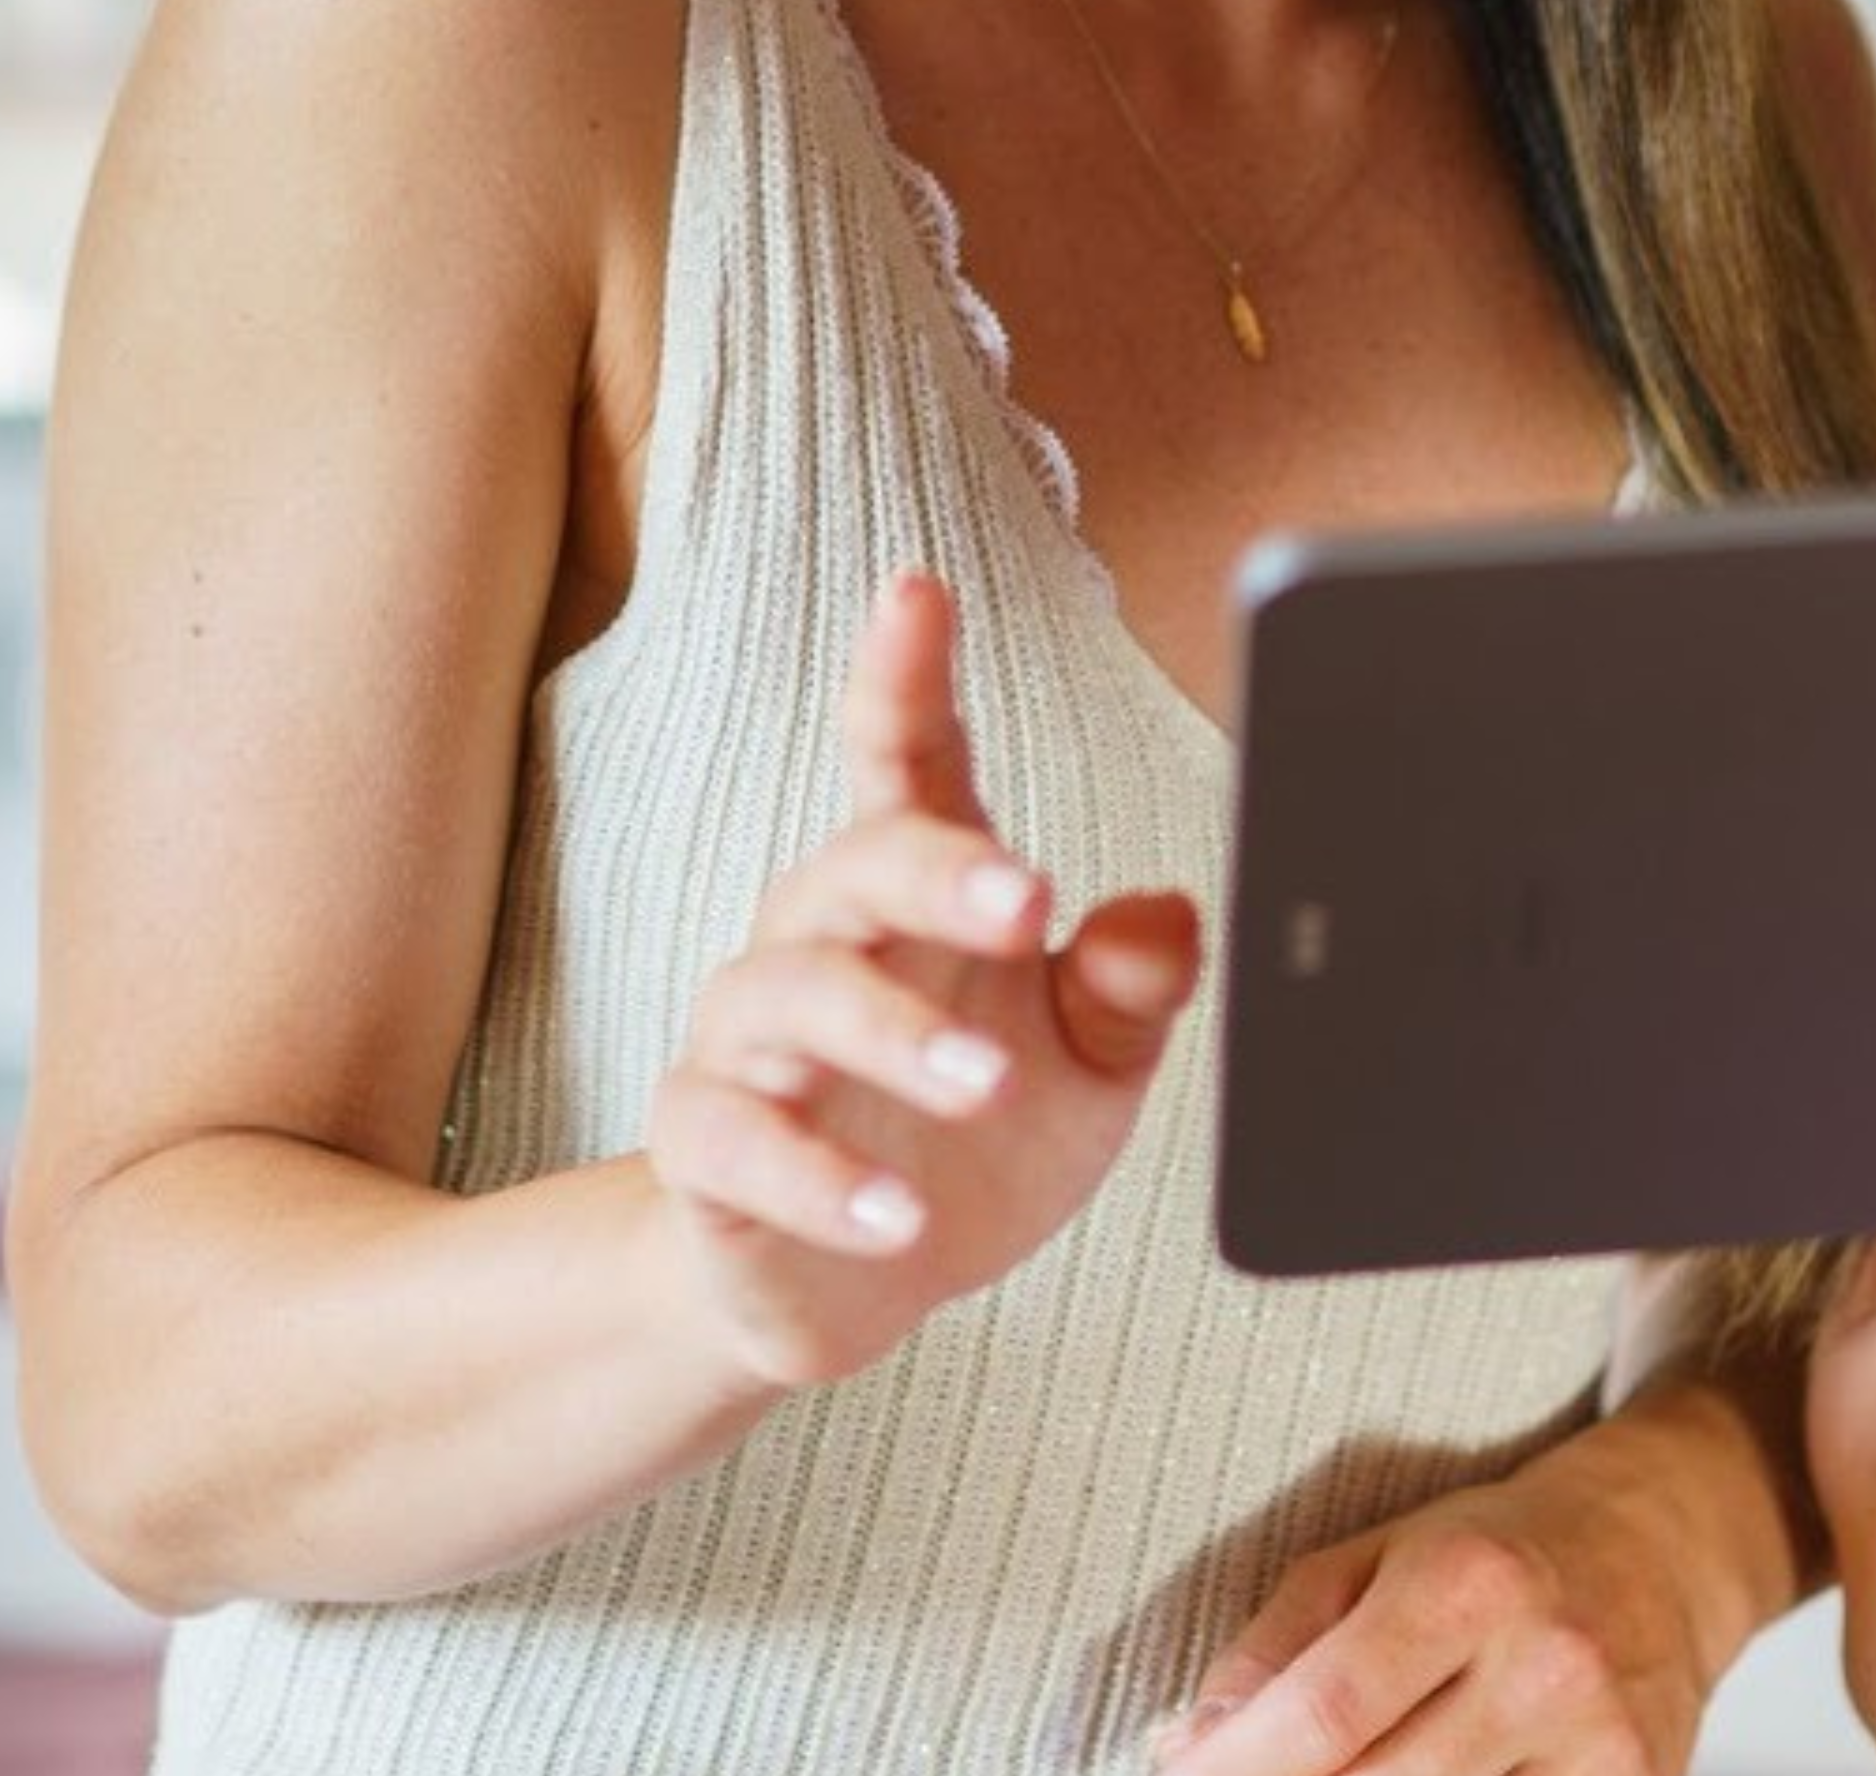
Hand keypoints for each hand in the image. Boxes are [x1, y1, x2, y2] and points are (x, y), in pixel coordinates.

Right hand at [643, 574, 1199, 1390]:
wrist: (856, 1283)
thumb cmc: (979, 1135)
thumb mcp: (1089, 1065)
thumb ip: (1129, 990)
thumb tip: (1170, 917)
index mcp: (913, 890)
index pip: (904, 759)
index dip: (904, 673)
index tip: (918, 592)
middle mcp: (817, 939)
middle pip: (858, 865)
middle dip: (938, 872)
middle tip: (1028, 901)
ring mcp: (748, 1039)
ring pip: (793, 997)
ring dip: (894, 1035)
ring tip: (989, 1087)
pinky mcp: (704, 1145)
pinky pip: (739, 1141)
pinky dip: (819, 1181)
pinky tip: (895, 1217)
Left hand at [1156, 1431, 1760, 1775]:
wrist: (1665, 1545)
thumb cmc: (1505, 1548)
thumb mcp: (1373, 1554)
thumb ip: (1274, 1646)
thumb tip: (1189, 1747)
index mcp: (1466, 1584)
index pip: (1324, 1714)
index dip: (1238, 1767)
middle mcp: (1542, 1668)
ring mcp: (1598, 1747)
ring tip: (1354, 1765)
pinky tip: (1434, 1772)